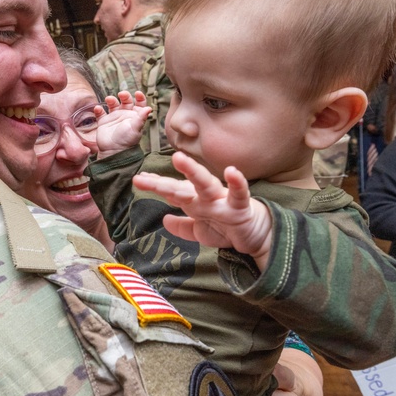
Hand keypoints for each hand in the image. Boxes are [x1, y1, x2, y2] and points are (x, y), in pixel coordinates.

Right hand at [94, 91, 150, 159]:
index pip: (139, 104)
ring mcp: (114, 118)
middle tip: (122, 94)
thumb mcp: (135, 128)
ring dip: (111, 100)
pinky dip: (98, 110)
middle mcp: (125, 116)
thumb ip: (141, 117)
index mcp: (135, 117)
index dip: (140, 98)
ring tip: (109, 99)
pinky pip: (100, 113)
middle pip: (126, 101)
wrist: (114, 151)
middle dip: (124, 96)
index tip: (137, 93)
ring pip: (113, 105)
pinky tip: (98, 109)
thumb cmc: (127, 141)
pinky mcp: (104, 122)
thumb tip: (150, 108)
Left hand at [132, 152, 272, 268]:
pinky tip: (231, 171)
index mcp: (196, 203)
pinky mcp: (240, 207)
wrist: (256, 236)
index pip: (173, 192)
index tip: (139, 179)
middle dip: (163, 183)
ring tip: (178, 158)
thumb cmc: (228, 229)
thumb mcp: (201, 232)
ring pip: (206, 184)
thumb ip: (183, 227)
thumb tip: (164, 219)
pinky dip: (237, 183)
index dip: (157, 186)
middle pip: (182, 188)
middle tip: (142, 177)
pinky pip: (239, 194)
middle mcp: (206, 198)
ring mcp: (223, 200)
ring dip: (193, 171)